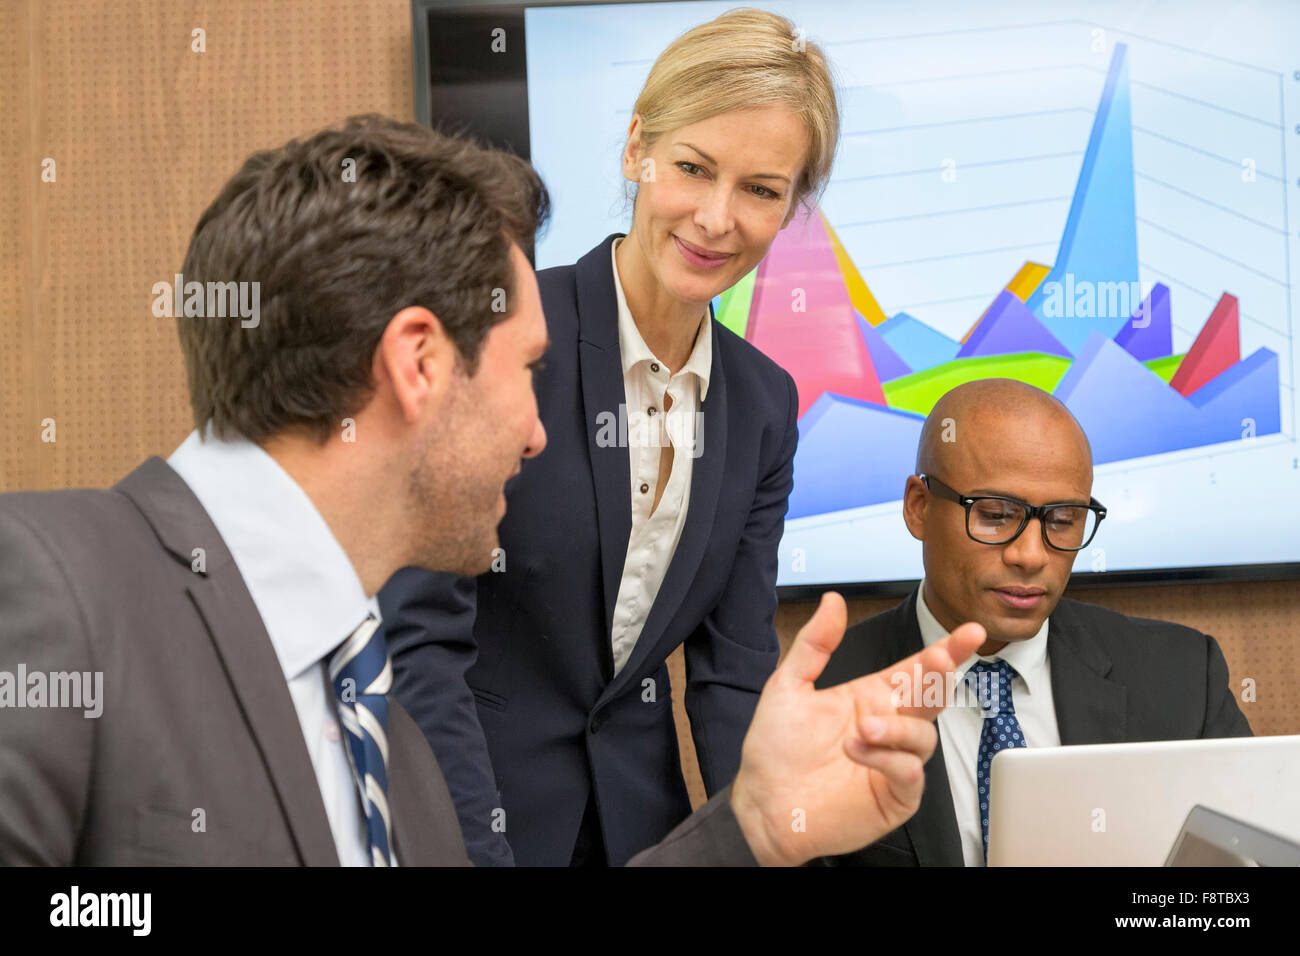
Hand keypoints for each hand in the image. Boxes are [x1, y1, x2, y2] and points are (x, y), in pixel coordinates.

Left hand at [730, 591, 985, 865]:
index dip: (946, 650)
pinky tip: (859, 752)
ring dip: (897, 727)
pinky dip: (890, 759)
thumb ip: (814, 644)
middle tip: (935, 663)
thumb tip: (833, 601)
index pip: (916, 669)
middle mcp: (887, 727)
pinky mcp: (893, 796)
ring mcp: (893, 763)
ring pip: (923, 736)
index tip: (970, 632)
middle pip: (931, 698)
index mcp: (870, 697)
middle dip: (940, 677)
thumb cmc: (775, 750)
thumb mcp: (788, 686)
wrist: (762, 805)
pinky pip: (910, 773)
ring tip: (862, 728)